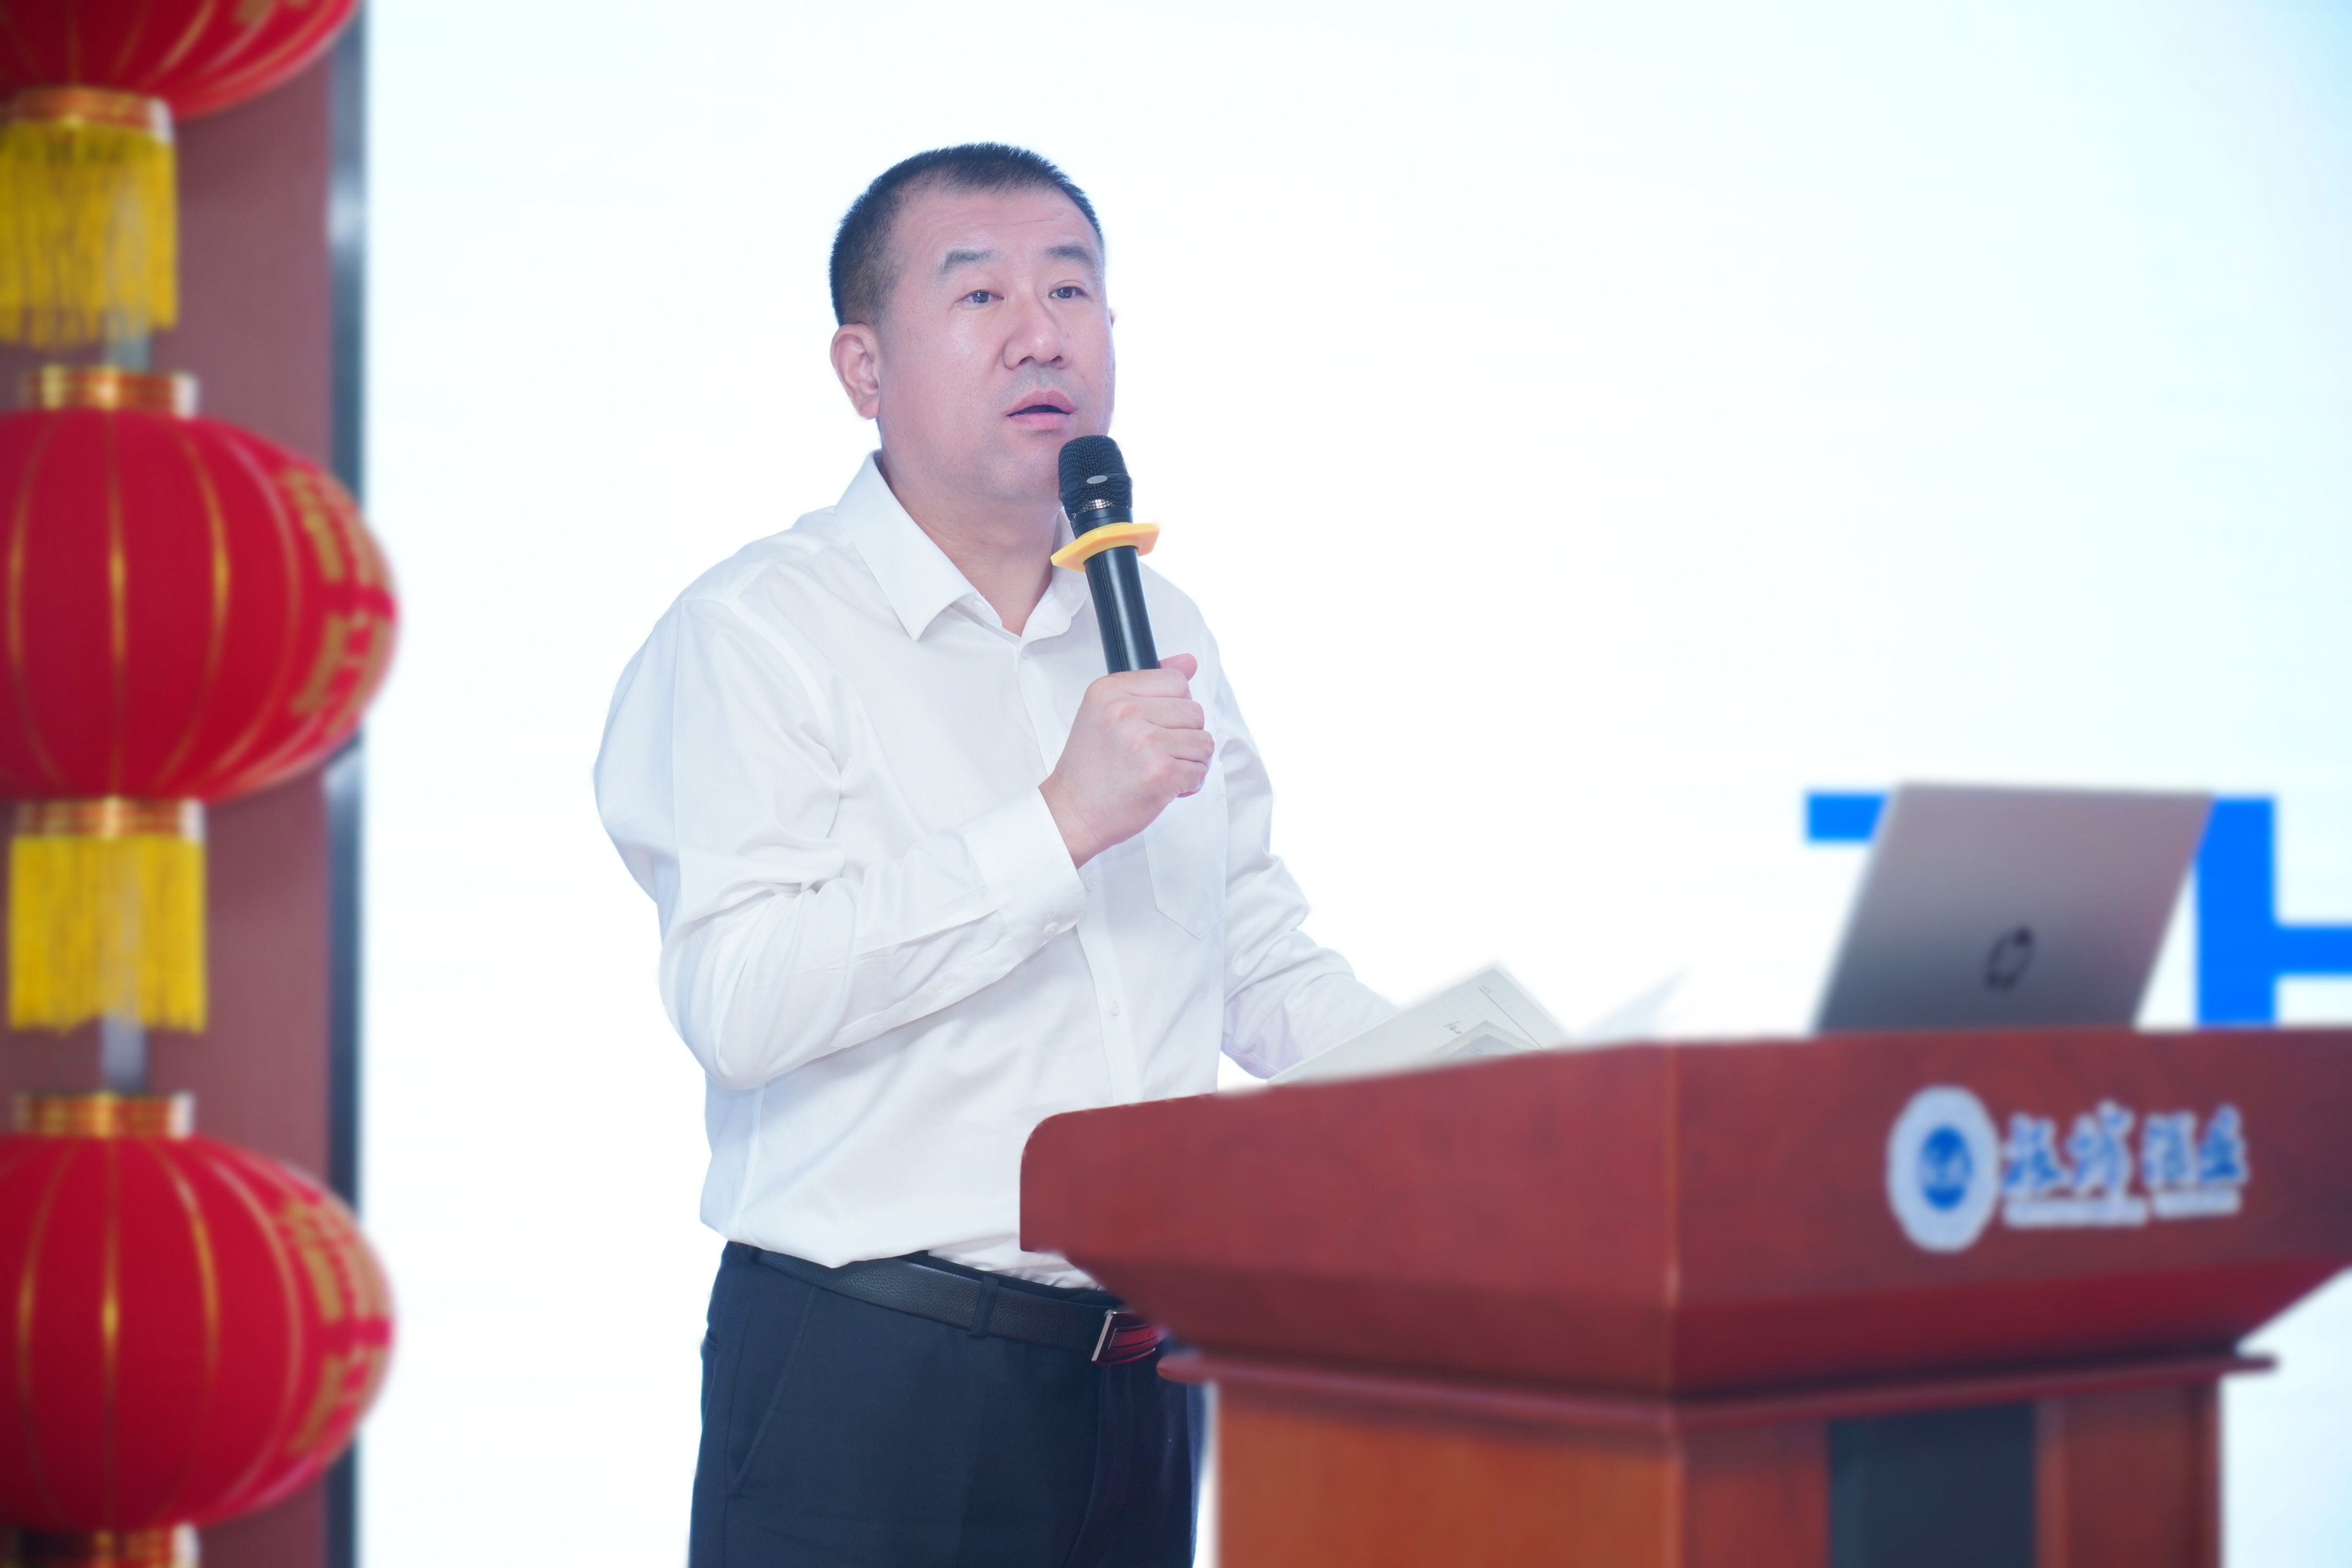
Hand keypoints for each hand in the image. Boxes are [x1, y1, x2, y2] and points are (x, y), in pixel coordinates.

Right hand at [1041, 654, 1211, 867]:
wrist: (1072, 813)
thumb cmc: (1090, 767)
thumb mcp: (1106, 712)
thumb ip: (1149, 685)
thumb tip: (1190, 662)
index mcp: (1110, 690)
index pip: (1176, 681)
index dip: (1175, 707)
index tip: (1156, 725)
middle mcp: (1126, 711)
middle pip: (1194, 711)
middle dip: (1185, 736)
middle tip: (1158, 753)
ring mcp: (1145, 742)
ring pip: (1203, 741)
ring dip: (1190, 761)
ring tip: (1161, 769)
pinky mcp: (1161, 773)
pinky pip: (1200, 770)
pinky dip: (1189, 783)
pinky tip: (1164, 786)